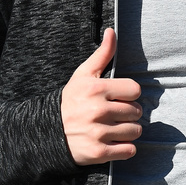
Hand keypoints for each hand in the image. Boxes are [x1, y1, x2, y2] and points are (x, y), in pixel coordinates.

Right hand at [61, 28, 141, 164]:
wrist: (47, 132)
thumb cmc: (71, 101)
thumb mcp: (83, 75)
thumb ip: (102, 54)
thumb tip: (112, 31)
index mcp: (96, 89)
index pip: (135, 90)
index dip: (129, 94)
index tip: (119, 97)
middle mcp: (98, 111)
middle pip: (137, 112)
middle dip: (129, 113)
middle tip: (115, 114)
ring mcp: (98, 133)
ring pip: (135, 131)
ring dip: (128, 131)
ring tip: (114, 128)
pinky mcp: (98, 153)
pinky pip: (129, 151)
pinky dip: (125, 148)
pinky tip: (113, 142)